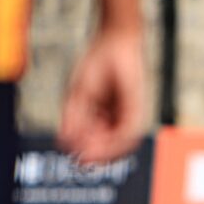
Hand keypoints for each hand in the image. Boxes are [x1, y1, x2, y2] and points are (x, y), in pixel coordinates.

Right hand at [58, 25, 144, 163]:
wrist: (116, 42)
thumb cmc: (96, 65)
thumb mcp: (78, 95)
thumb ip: (74, 120)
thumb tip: (65, 145)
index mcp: (104, 117)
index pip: (97, 143)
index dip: (86, 153)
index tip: (74, 158)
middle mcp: (119, 118)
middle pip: (110, 147)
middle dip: (96, 156)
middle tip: (82, 161)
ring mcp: (130, 114)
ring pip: (121, 144)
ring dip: (105, 152)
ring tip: (89, 155)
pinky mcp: (138, 107)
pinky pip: (129, 131)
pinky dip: (115, 141)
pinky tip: (102, 144)